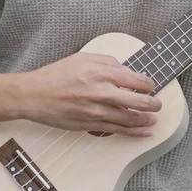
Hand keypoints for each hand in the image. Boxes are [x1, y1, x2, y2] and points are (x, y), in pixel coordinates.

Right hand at [13, 52, 161, 136]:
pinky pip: (118, 130)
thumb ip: (107, 61)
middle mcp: (101, 92)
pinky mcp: (90, 125)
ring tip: (154, 118)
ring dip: (147, 119)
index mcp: (101, 72)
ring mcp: (96, 111)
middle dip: (154, 104)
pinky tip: (145, 132)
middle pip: (139, 101)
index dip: (149, 84)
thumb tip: (126, 70)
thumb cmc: (55, 75)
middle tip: (158, 104)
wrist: (33, 95)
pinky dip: (134, 132)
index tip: (151, 86)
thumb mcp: (82, 58)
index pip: (136, 80)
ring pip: (130, 118)